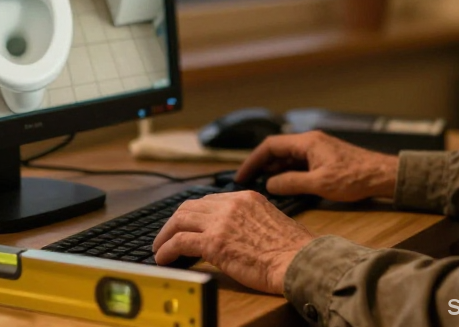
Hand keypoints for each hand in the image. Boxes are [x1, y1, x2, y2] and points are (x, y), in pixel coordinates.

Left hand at [152, 191, 314, 293]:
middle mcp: (231, 204)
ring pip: (179, 220)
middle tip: (167, 235)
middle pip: (190, 206)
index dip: (193, 213)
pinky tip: (163, 258)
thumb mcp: (270, 221)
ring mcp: (221, 222)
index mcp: (245, 197)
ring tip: (159, 248)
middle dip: (174, 221)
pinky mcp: (214, 242)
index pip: (209, 200)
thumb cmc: (292, 249)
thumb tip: (235, 233)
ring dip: (165, 234)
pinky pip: (179, 242)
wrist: (299, 260)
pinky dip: (166, 250)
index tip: (186, 224)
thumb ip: (249, 220)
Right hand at [236, 131, 398, 201]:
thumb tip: (269, 185)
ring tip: (259, 186)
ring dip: (273, 170)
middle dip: (260, 165)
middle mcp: (310, 141)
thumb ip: (292, 183)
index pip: (270, 146)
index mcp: (307, 142)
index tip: (241, 176)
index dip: (252, 160)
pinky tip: (283, 185)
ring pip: (288, 157)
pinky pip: (299, 162)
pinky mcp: (324, 158)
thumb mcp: (319, 184)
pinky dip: (287, 172)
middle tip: (246, 183)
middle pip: (277, 150)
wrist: (382, 175)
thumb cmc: (354, 178)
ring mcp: (317, 149)